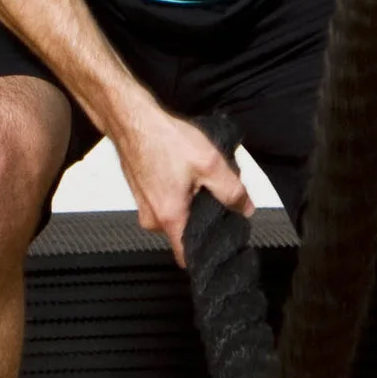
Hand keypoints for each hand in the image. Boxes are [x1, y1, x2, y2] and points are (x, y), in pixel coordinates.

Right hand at [114, 107, 252, 265]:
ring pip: (177, 214)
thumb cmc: (164, 140)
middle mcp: (152, 218)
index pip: (187, 257)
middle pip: (186, 232)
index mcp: (169, 217)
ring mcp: (145, 206)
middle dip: (204, 216)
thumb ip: (231, 190)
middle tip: (216, 193)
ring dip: (192, 201)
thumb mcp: (210, 164)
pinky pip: (166, 202)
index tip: (223, 247)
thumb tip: (244, 208)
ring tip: (200, 176)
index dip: (207, 254)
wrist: (132, 120)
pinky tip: (184, 171)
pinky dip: (179, 192)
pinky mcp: (142, 194)